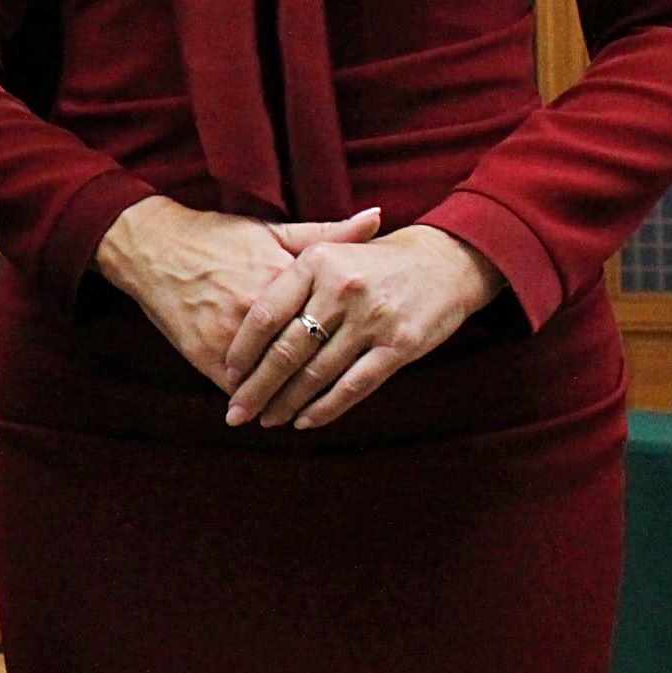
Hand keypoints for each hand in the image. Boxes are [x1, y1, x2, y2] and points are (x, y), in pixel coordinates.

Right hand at [94, 198, 383, 390]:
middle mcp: (258, 309)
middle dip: (319, 386)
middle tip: (336, 403)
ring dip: (284, 402)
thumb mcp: (273, 232)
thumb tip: (378, 217)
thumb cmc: (218, 236)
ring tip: (297, 417)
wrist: (153, 245)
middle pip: (302, 361)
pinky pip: (234, 385)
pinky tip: (260, 411)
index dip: (349, 349)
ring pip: (270, 381)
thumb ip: (327, 234)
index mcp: (283, 279)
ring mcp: (230, 334)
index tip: (367, 362)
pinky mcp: (203, 351)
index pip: (327, 324)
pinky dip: (249, 400)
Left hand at [222, 224, 501, 430]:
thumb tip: (238, 315)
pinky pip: (353, 386)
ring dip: (286, 403)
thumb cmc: (372, 261)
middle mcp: (341, 288)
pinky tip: (304, 421)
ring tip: (266, 419)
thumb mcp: (329, 251)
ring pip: (316, 373)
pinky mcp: (399, 346)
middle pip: (286, 350)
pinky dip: (325, 408)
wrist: (443, 261)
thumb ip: (289, 278)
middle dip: (257, 387)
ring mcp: (371, 318)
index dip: (243, 349)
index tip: (227, 374)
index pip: (266, 314)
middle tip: (236, 412)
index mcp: (316, 262)